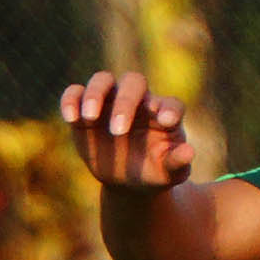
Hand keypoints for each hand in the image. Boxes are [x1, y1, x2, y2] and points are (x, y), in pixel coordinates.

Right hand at [61, 70, 194, 186]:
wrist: (127, 180)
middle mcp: (138, 100)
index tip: (165, 121)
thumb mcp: (169, 173)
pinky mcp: (85, 109)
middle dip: (126, 102)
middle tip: (118, 131)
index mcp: (164, 113)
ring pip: (102, 80)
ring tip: (90, 117)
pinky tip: (71, 118)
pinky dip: (70, 100)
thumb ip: (178, 163)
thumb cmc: (154, 172)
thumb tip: (189, 152)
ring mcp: (110, 101)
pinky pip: (75, 93)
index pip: (171, 103)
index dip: (169, 109)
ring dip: (95, 94)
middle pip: (133, 82)